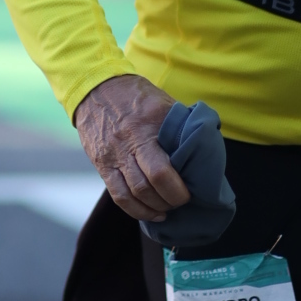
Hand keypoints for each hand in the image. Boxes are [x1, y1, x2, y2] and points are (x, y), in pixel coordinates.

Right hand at [73, 73, 191, 223]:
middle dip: (171, 199)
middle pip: (151, 184)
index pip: (164, 168)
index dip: (180, 188)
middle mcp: (129, 140)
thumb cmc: (137, 97)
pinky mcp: (101, 164)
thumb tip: (204, 151)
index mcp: (149, 124)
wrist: (96, 88)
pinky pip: (118, 195)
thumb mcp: (162, 103)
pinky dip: (137, 210)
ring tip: (168, 206)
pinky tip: (151, 213)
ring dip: (156, 207)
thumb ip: (180, 126)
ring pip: (135, 193)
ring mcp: (113, 154)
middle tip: (182, 200)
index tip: (192, 189)